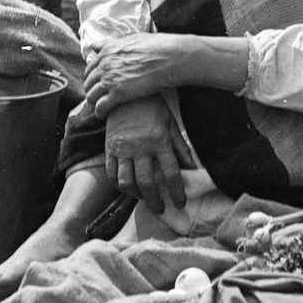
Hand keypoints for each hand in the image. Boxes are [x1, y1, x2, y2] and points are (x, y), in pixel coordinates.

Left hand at [85, 33, 186, 118]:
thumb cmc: (155, 47)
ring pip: (91, 95)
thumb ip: (110, 43)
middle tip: (97, 95)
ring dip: (94, 102)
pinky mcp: (118, 94)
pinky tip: (102, 115)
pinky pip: (101, 106)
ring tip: (99, 106)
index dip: (92, 76)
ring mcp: (110, 80)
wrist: (167, 58)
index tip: (96, 82)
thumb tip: (95, 46)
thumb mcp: (130, 39)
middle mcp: (104, 66)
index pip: (90, 67)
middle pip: (88, 82)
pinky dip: (99, 112)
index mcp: (107, 52)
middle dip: (91, 89)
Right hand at [104, 95, 195, 213]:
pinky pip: (112, 173)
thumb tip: (193, 168)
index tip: (181, 204)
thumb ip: (181, 147)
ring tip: (144, 199)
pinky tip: (128, 188)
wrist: (126, 93)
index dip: (177, 191)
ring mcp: (122, 148)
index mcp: (159, 140)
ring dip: (137, 195)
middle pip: (147, 182)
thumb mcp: (171, 124)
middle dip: (155, 200)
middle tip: (161, 209)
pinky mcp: (109, 148)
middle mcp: (140, 147)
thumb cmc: (152, 108)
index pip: (171, 173)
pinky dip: (119, 185)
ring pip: (127, 181)